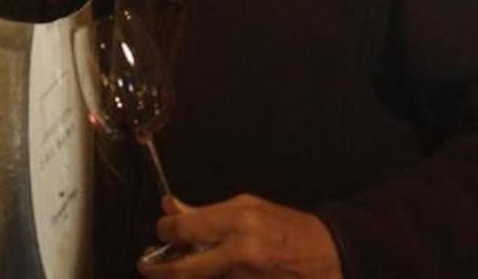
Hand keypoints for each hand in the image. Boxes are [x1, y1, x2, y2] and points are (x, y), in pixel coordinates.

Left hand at [137, 194, 341, 278]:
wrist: (329, 257)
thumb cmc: (288, 228)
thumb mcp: (249, 206)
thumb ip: (207, 211)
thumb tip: (171, 207)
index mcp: (239, 223)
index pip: (183, 230)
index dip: (164, 231)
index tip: (162, 232)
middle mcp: (240, 255)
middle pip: (183, 271)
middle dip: (158, 270)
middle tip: (148, 266)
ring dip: (180, 278)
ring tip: (172, 272)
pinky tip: (202, 275)